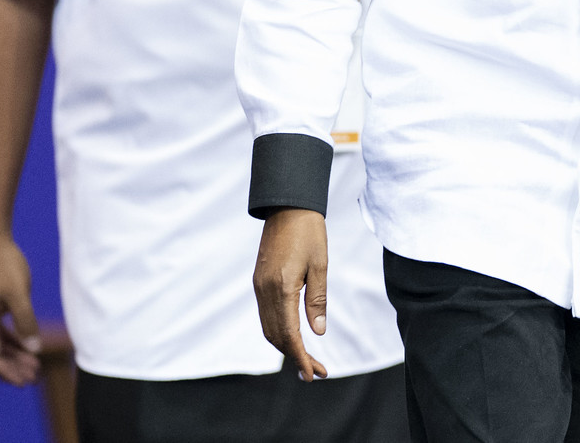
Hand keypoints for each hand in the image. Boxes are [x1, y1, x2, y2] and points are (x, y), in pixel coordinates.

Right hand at [0, 231, 41, 384]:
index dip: (8, 371)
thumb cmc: (2, 264)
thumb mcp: (19, 294)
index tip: (24, 381)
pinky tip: (24, 338)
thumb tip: (33, 348)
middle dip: (12, 364)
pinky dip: (9, 335)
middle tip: (33, 375)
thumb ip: (25, 322)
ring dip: (12, 350)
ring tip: (33, 361)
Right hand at [252, 209, 329, 379]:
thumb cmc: (309, 231)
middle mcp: (264, 291)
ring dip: (286, 346)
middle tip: (316, 372)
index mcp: (281, 287)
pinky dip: (278, 331)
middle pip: (275, 337)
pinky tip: (293, 336)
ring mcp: (259, 287)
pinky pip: (266, 315)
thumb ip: (317, 299)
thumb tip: (317, 331)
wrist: (288, 205)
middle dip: (295, 357)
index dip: (300, 357)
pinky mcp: (259, 282)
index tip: (313, 374)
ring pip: (268, 328)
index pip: (288, 334)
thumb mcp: (320, 264)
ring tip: (307, 359)